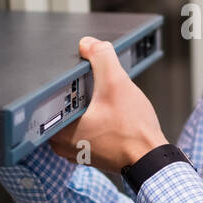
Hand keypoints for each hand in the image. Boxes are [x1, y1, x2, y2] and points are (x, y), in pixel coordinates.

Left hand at [48, 36, 167, 170]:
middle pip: (64, 105)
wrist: (152, 158)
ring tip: (104, 97)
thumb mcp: (117, 84)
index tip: (80, 74)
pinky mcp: (89, 152)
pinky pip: (86, 127)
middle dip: (79, 91)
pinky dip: (95, 117)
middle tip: (96, 85)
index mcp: (59, 131)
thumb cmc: (134, 131)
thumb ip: (101, 58)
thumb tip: (88, 44)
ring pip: (76, 116)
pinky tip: (109, 110)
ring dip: (88, 103)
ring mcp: (76, 151)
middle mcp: (61, 145)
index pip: (51, 95)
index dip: (66, 79)